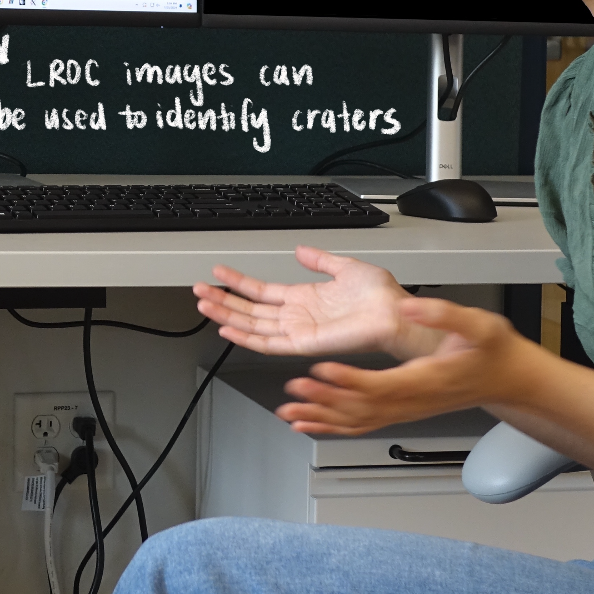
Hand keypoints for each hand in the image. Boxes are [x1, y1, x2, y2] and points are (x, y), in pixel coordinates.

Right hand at [193, 246, 441, 359]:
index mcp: (304, 298)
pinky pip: (268, 342)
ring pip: (252, 325)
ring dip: (226, 314)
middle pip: (250, 310)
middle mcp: (297, 316)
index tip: (218, 273)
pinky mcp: (303, 343)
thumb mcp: (345, 267)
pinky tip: (227, 326)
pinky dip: (246, 335)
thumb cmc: (379, 296)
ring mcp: (298, 330)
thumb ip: (320, 260)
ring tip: (204, 304)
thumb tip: (301, 250)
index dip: (238, 283)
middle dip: (223, 300)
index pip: (262, 292)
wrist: (394, 314)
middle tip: (199, 291)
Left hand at [275, 296, 537, 434]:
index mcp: (424, 379)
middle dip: (324, 401)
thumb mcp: (476, 323)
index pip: (380, 385)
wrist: (506, 380)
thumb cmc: (492, 352)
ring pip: (357, 422)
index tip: (321, 370)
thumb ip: (442, 314)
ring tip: (289, 413)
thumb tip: (408, 307)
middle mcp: (411, 401)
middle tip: (292, 392)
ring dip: (321, 418)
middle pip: (360, 408)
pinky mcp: (402, 412)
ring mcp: (405, 410)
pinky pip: (363, 425)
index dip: (348, 381)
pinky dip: (333, 427)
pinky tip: (310, 425)